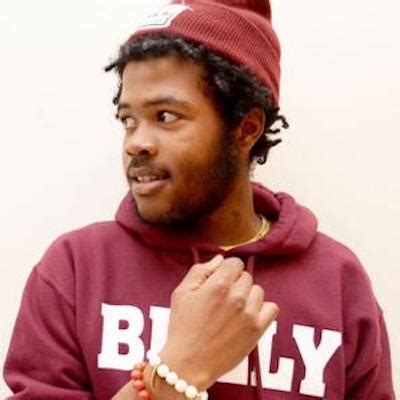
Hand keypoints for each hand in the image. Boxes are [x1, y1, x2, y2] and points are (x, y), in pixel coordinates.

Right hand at [158, 254, 278, 389]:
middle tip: (222, 299)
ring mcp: (249, 314)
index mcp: (218, 285)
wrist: (188, 364)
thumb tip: (220, 259)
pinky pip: (272, 308)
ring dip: (248, 296)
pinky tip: (248, 316)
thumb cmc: (182, 327)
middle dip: (235, 283)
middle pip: (246, 276)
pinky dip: (262, 309)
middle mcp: (237, 296)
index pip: (235, 263)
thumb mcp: (182, 292)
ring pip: (258, 291)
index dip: (226, 270)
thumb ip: (201, 270)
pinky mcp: (257, 330)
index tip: (219, 281)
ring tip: (233, 310)